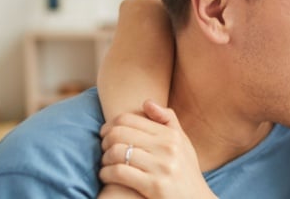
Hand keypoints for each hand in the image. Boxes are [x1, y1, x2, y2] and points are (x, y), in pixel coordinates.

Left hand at [99, 100, 216, 197]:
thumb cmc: (186, 171)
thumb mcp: (183, 143)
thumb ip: (168, 120)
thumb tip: (146, 102)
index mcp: (171, 135)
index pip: (129, 119)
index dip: (110, 125)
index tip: (106, 134)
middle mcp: (167, 148)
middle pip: (119, 133)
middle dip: (105, 141)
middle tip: (103, 149)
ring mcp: (161, 167)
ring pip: (117, 152)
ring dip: (104, 159)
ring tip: (106, 164)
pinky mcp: (154, 186)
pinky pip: (119, 172)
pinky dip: (106, 173)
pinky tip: (107, 176)